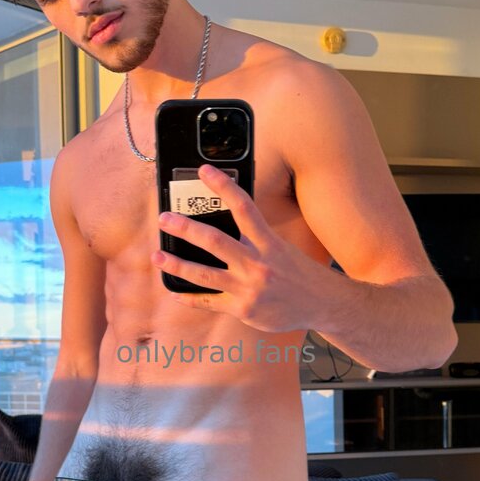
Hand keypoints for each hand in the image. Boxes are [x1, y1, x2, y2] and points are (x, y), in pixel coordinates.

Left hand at [152, 164, 327, 332]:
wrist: (321, 304)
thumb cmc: (298, 272)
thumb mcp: (281, 248)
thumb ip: (255, 238)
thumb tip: (226, 222)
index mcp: (268, 243)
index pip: (244, 207)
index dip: (223, 186)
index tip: (204, 171)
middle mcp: (257, 264)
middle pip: (214, 241)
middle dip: (185, 228)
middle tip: (164, 219)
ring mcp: (248, 289)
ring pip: (204, 274)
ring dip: (177, 264)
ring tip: (157, 256)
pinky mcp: (243, 309)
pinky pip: (209, 302)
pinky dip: (189, 297)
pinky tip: (174, 291)